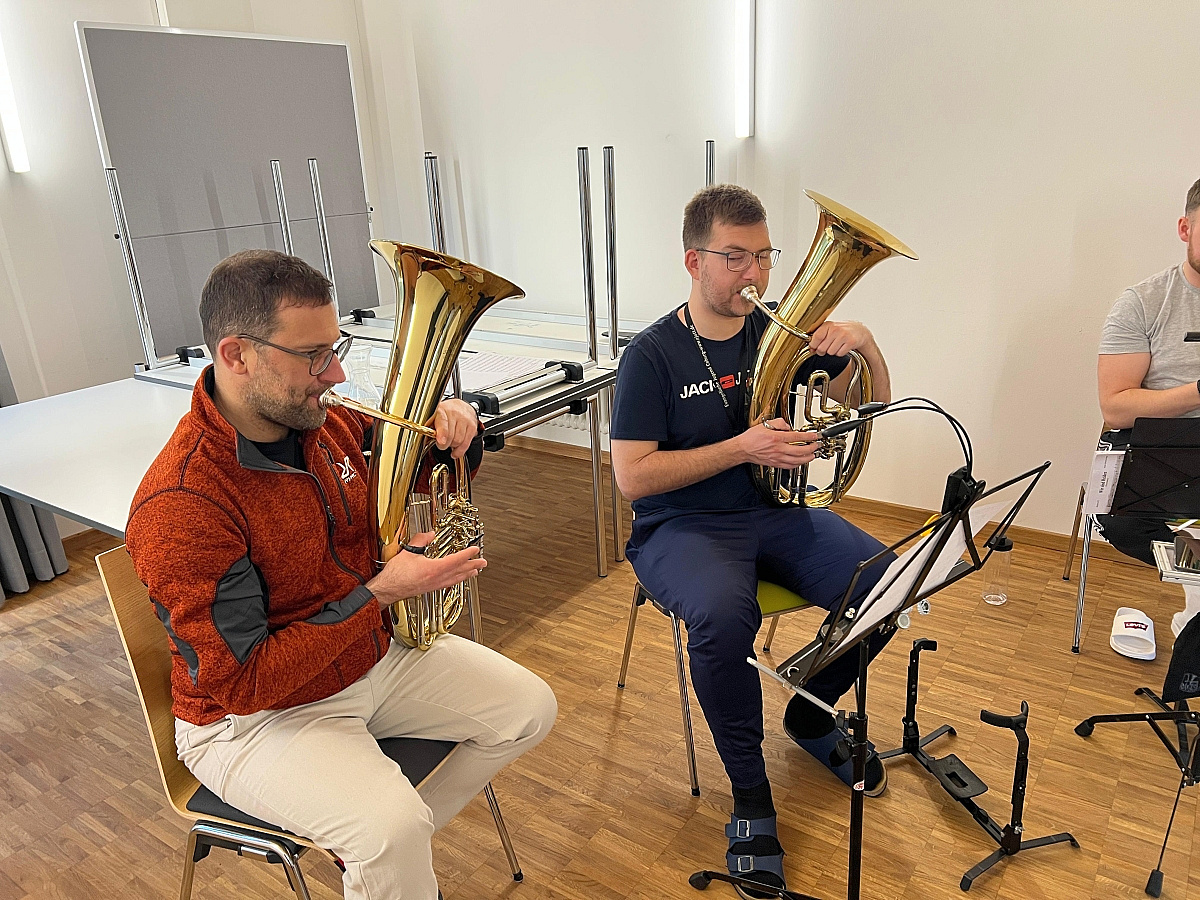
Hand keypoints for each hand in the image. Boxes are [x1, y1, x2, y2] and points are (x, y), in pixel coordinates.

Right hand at [368, 532, 485, 604]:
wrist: (388, 589)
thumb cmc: (396, 574)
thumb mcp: (408, 552)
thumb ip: (421, 540)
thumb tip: (430, 534)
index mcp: (434, 569)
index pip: (456, 560)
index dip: (468, 554)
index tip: (476, 549)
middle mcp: (437, 579)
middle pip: (460, 571)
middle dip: (473, 565)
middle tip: (483, 562)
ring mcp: (435, 585)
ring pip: (456, 579)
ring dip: (467, 574)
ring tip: (476, 571)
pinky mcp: (430, 589)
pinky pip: (449, 584)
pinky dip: (457, 580)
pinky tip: (457, 579)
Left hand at [432, 399, 479, 458]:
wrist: (460, 406)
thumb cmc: (445, 414)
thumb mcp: (434, 417)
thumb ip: (429, 428)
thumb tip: (427, 439)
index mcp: (442, 410)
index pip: (443, 422)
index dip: (442, 433)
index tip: (441, 442)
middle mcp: (455, 413)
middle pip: (451, 435)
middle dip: (444, 444)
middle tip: (441, 443)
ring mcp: (465, 420)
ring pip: (458, 441)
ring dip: (452, 446)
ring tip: (449, 442)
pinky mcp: (472, 426)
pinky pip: (466, 444)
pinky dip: (460, 451)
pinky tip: (455, 452)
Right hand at [736, 418, 822, 467]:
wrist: (743, 449)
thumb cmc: (751, 438)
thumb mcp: (764, 425)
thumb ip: (778, 423)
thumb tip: (787, 426)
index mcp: (776, 438)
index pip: (797, 437)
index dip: (809, 436)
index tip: (815, 436)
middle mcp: (778, 449)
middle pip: (800, 450)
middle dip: (812, 448)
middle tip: (817, 446)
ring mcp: (777, 458)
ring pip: (797, 460)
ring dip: (807, 458)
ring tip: (813, 455)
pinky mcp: (775, 464)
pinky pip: (789, 466)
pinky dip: (798, 464)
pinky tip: (801, 462)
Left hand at [808, 320, 873, 356]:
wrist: (860, 331)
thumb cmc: (843, 331)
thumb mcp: (830, 330)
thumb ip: (820, 337)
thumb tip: (811, 348)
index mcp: (829, 325)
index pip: (816, 337)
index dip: (813, 345)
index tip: (813, 348)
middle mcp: (836, 329)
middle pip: (822, 348)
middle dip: (823, 351)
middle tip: (828, 348)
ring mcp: (844, 335)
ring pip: (830, 352)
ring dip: (833, 352)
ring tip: (837, 346)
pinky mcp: (850, 342)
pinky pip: (839, 354)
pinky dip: (840, 353)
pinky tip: (843, 347)